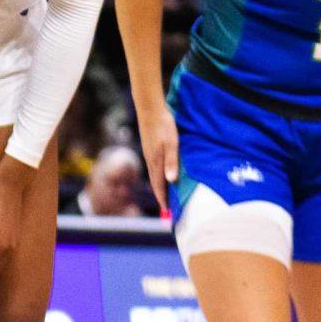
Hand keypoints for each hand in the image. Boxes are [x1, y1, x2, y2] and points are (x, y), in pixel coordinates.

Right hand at [133, 96, 180, 219]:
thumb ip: (172, 162)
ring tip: (167, 194)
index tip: (168, 211)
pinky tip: (163, 174)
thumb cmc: (164, 125)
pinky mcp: (149, 147)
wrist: (150, 109)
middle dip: (162, 195)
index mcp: (156, 161)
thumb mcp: (172, 144)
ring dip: (160, 186)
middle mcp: (150, 160)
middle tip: (168, 208)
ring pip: (154, 174)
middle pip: (156, 182)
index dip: (163, 199)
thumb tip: (171, 181)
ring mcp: (148, 153)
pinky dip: (158, 175)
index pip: (159, 185)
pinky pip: (154, 167)